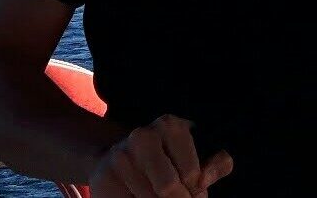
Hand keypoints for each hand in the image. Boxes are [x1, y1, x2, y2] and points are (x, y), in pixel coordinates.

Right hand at [88, 114, 233, 196]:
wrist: (112, 159)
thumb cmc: (162, 160)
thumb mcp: (191, 156)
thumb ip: (214, 166)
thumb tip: (210, 176)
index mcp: (170, 127)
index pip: (192, 174)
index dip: (196, 192)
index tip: (194, 193)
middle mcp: (142, 138)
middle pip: (169, 188)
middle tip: (180, 197)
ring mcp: (120, 158)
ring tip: (155, 193)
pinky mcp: (102, 180)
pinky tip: (139, 195)